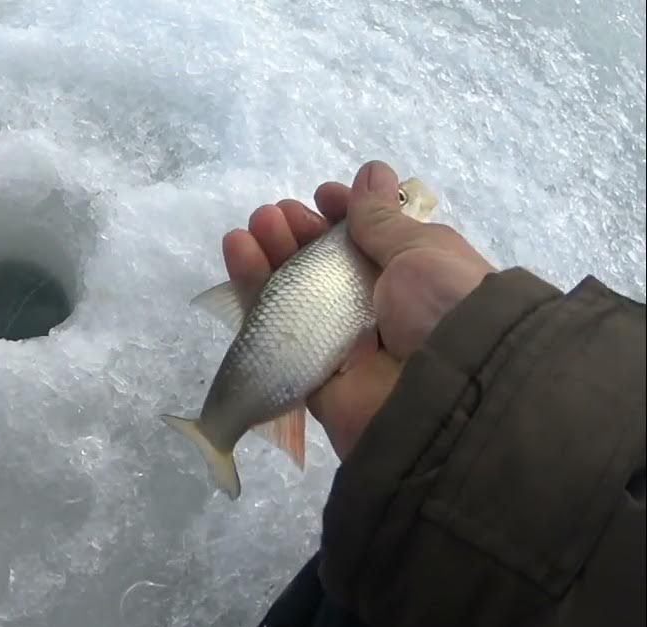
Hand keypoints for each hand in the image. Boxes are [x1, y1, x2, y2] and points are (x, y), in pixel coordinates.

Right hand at [222, 160, 495, 458]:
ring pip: (296, 295)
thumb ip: (382, 218)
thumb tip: (371, 171)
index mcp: (414, 280)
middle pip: (327, 268)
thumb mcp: (421, 251)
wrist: (447, 395)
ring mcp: (341, 343)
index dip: (345, 215)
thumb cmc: (445, 308)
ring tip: (255, 225)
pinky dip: (252, 290)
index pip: (371, 243)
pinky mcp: (308, 373)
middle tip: (279, 213)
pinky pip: (274, 329)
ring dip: (273, 255)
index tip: (323, 195)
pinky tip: (239, 252)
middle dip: (301, 234)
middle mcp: (378, 311)